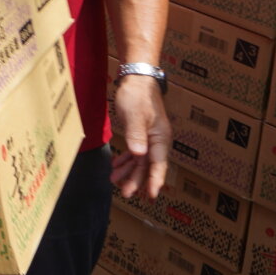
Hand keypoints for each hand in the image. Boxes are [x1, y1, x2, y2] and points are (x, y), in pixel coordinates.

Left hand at [111, 76, 170, 199]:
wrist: (136, 79)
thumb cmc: (138, 96)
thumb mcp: (135, 115)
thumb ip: (136, 135)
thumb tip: (139, 155)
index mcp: (160, 138)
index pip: (158, 164)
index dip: (155, 180)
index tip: (152, 195)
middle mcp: (156, 141)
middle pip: (147, 166)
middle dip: (137, 180)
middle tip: (125, 193)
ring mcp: (148, 138)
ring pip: (139, 161)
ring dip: (129, 171)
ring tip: (115, 181)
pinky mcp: (139, 134)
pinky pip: (134, 152)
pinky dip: (126, 160)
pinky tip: (117, 166)